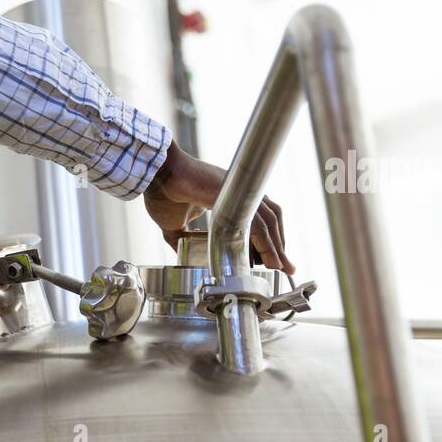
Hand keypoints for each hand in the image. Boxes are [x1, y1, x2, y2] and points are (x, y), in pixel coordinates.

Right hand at [143, 142, 294, 274]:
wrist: (156, 175)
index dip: (267, 237)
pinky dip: (266, 243)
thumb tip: (179, 252)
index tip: (271, 258)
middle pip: (270, 219)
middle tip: (285, 265)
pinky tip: (271, 260)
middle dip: (279, 244)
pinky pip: (256, 223)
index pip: (257, 217)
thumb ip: (179, 238)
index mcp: (226, 196)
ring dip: (276, 246)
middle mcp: (237, 192)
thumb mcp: (173, 223)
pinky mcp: (234, 197)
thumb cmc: (162, 192)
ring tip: (280, 266)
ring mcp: (237, 192)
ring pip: (267, 222)